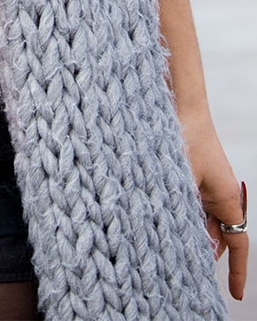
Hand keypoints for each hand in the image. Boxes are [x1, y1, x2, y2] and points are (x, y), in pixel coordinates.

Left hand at [180, 108, 247, 300]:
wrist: (180, 103)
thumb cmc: (185, 138)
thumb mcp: (184, 181)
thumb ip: (188, 212)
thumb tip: (196, 243)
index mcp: (227, 198)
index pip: (238, 244)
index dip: (238, 271)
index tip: (238, 295)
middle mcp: (220, 193)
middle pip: (217, 234)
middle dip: (204, 249)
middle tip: (181, 264)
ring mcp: (207, 184)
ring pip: (201, 218)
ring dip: (188, 229)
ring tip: (165, 239)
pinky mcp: (193, 174)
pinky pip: (191, 202)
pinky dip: (180, 211)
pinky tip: (159, 213)